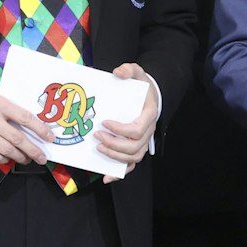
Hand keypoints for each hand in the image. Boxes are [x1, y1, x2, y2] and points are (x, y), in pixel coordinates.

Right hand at [0, 85, 55, 165]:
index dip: (39, 129)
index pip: (24, 118)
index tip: (49, 136)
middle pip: (18, 139)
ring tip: (28, 158)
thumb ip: (6, 106)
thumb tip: (25, 120)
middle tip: (42, 156)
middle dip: (34, 150)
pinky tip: (9, 159)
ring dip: (21, 157)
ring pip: (7, 150)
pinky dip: (4, 159)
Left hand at [96, 63, 159, 179]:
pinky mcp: (137, 148)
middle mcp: (148, 131)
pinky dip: (120, 173)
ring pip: (133, 157)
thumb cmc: (142, 86)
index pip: (136, 129)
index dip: (120, 130)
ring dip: (115, 157)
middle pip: (134, 147)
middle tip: (97, 136)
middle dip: (113, 144)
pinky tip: (107, 176)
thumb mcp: (137, 72)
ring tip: (99, 149)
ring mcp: (144, 141)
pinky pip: (131, 165)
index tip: (104, 123)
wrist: (149, 94)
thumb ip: (129, 69)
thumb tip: (118, 72)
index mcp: (149, 115)